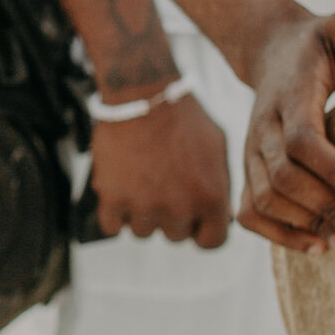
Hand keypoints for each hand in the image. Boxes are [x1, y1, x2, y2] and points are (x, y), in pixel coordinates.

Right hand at [88, 88, 230, 245]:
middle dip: (172, 216)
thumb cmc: (184, 116)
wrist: (143, 92)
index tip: (195, 219)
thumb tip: (222, 214)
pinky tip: (121, 190)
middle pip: (176, 236)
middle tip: (165, 188)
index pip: (212, 242)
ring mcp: (144, 206)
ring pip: (143, 232)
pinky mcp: (112, 198)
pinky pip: (112, 226)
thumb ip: (220, 185)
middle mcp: (179, 208)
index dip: (204, 230)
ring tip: (142, 183)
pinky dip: (115, 213)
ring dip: (142, 213)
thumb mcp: (218, 148)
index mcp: (212, 198)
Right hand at [239, 9, 334, 252]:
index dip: (333, 170)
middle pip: (284, 178)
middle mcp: (263, 128)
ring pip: (265, 199)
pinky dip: (277, 234)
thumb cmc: (313, 44)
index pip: (303, 139)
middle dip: (324, 210)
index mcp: (288, 95)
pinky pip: (250, 211)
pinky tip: (314, 246)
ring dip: (304, 227)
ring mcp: (251, 152)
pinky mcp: (249, 170)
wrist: (270, 49)